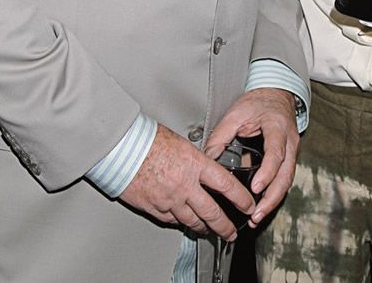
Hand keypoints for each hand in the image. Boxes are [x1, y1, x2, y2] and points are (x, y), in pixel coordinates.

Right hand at [120, 124, 254, 240]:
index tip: (248, 205)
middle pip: (212, 213)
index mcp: (195, 164)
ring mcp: (170, 200)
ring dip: (204, 228)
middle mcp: (185, 185)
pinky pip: (172, 221)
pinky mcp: (155, 208)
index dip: (241, 198)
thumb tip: (203, 167)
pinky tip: (184, 222)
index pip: (226, 185)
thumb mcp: (180, 142)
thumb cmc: (147, 138)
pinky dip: (180, 222)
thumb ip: (194, 159)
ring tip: (209, 231)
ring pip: (193, 221)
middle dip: (225, 226)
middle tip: (231, 233)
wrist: (122, 148)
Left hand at [204, 88, 299, 227]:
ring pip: (287, 181)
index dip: (267, 173)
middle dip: (271, 197)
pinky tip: (261, 207)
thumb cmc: (258, 102)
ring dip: (273, 201)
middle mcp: (289, 141)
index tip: (255, 188)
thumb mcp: (236, 113)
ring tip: (257, 217)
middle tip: (256, 214)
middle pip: (286, 175)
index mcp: (277, 127)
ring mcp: (292, 151)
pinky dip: (273, 195)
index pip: (275, 153)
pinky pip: (283, 180)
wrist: (276, 95)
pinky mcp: (288, 159)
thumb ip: (221, 134)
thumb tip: (207, 157)